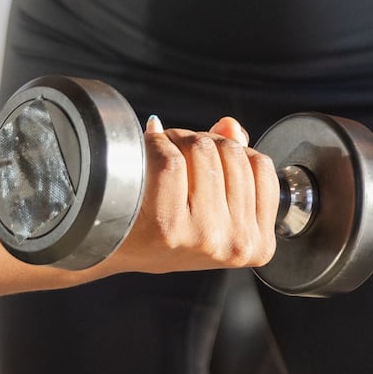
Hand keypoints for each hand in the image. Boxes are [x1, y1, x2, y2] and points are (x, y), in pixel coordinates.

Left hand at [103, 116, 281, 273]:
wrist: (111, 247)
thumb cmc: (164, 224)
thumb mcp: (213, 205)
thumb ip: (233, 163)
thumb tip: (231, 126)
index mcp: (257, 244)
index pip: (261, 165)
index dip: (232, 149)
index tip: (207, 160)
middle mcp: (236, 244)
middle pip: (231, 152)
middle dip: (202, 140)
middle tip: (178, 154)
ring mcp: (204, 235)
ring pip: (203, 148)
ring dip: (178, 140)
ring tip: (161, 158)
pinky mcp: (169, 224)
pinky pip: (171, 159)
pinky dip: (155, 147)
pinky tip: (145, 159)